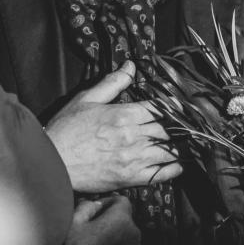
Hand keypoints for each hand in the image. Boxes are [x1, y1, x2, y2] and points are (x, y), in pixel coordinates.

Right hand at [44, 60, 181, 192]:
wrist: (52, 163)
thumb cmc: (67, 130)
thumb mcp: (87, 99)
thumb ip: (113, 83)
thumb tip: (130, 66)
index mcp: (123, 114)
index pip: (160, 108)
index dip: (173, 106)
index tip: (181, 106)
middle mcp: (132, 136)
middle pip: (168, 129)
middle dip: (180, 126)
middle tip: (191, 124)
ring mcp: (133, 159)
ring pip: (169, 151)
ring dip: (180, 146)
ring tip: (188, 142)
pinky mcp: (130, 178)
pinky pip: (160, 174)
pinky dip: (173, 169)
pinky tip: (178, 163)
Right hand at [62, 197, 139, 244]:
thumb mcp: (75, 222)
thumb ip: (87, 207)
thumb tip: (95, 204)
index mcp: (121, 218)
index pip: (122, 201)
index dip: (108, 202)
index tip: (97, 209)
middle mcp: (132, 233)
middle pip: (124, 218)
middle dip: (111, 219)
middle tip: (94, 226)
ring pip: (126, 234)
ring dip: (116, 234)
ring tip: (98, 242)